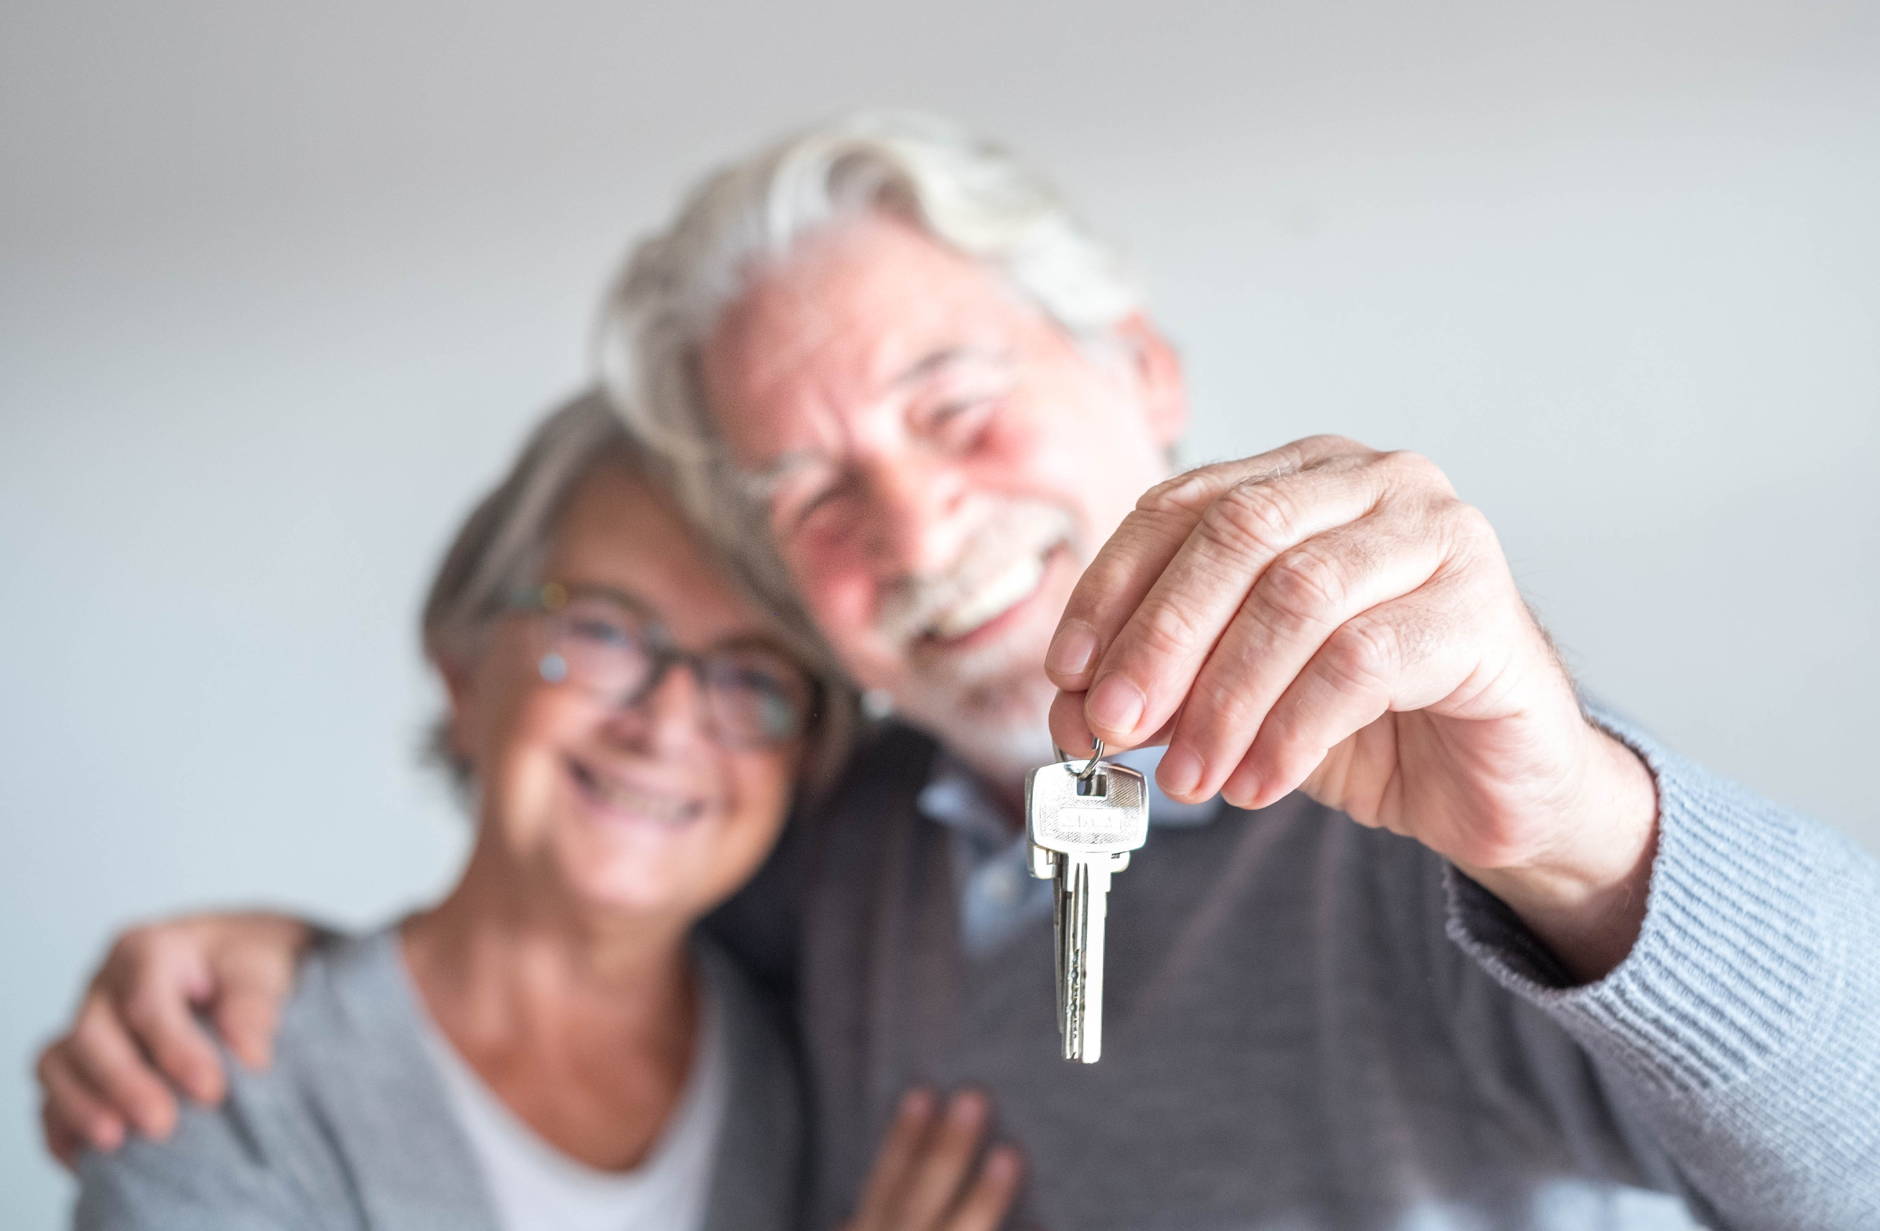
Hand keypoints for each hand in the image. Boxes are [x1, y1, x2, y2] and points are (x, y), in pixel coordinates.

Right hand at [36, 911, 313, 1166]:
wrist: (235, 965)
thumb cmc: (246, 963)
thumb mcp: (261, 966)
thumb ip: (253, 1003)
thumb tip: (250, 1053)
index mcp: (147, 950)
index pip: (146, 1002)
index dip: (174, 1049)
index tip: (211, 1090)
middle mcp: (105, 987)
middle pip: (92, 1035)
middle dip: (124, 1083)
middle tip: (162, 1124)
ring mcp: (87, 1025)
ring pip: (58, 1064)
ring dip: (81, 1106)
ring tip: (114, 1144)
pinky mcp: (80, 1066)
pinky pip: (52, 1096)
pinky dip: (64, 1128)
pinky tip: (86, 1160)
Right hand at [844, 1088, 1024, 1230]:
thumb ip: (875, 1219)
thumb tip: (855, 1201)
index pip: (884, 1182)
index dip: (902, 1139)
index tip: (923, 1092)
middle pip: (917, 1200)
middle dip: (945, 1152)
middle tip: (973, 1099)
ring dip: (984, 1198)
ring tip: (1009, 1154)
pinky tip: (1039, 1222)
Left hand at [1044, 437, 1658, 980]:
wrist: (1498, 783)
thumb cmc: (1372, 721)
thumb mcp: (1241, 696)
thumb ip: (1165, 685)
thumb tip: (1078, 708)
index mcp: (1302, 477)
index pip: (1181, 505)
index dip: (1113, 588)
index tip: (1068, 672)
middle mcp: (1375, 483)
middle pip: (1237, 535)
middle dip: (1159, 639)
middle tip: (1114, 726)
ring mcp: (1439, 536)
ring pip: (1297, 596)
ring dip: (1222, 698)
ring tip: (1190, 774)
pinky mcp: (1483, 610)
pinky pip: (1362, 662)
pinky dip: (1291, 730)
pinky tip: (1258, 781)